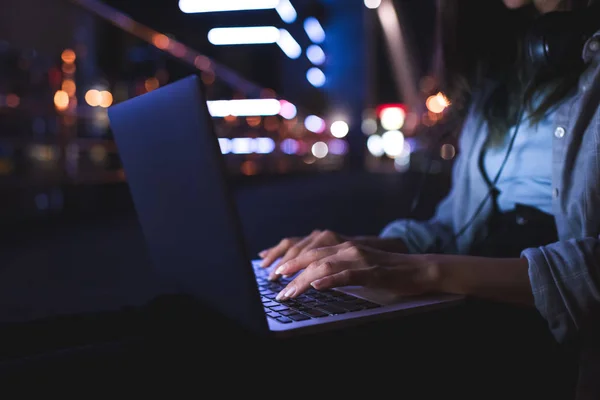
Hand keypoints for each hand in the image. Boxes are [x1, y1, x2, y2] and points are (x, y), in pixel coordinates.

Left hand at [273, 242, 439, 300]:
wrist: (419, 269)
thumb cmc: (387, 270)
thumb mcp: (358, 265)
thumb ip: (338, 267)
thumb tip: (313, 279)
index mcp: (344, 246)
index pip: (310, 250)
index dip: (290, 259)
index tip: (274, 271)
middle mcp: (349, 248)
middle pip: (312, 256)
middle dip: (290, 270)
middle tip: (275, 284)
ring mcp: (360, 258)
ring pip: (325, 265)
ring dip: (303, 279)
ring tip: (288, 291)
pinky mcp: (372, 271)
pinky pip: (347, 275)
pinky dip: (330, 280)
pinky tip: (317, 286)